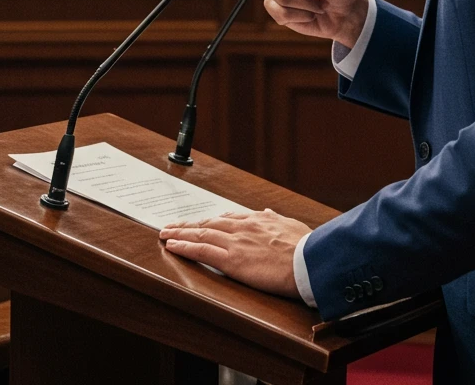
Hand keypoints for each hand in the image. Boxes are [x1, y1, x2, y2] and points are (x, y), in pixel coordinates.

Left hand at [159, 209, 307, 298]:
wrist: (308, 261)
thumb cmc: (305, 247)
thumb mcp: (291, 226)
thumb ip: (276, 219)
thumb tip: (268, 212)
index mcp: (258, 220)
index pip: (227, 218)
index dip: (210, 220)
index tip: (200, 221)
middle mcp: (243, 227)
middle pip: (209, 223)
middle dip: (189, 224)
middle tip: (172, 225)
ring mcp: (236, 242)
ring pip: (201, 233)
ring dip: (181, 232)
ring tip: (165, 233)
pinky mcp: (232, 259)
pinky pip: (202, 250)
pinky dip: (185, 246)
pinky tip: (173, 245)